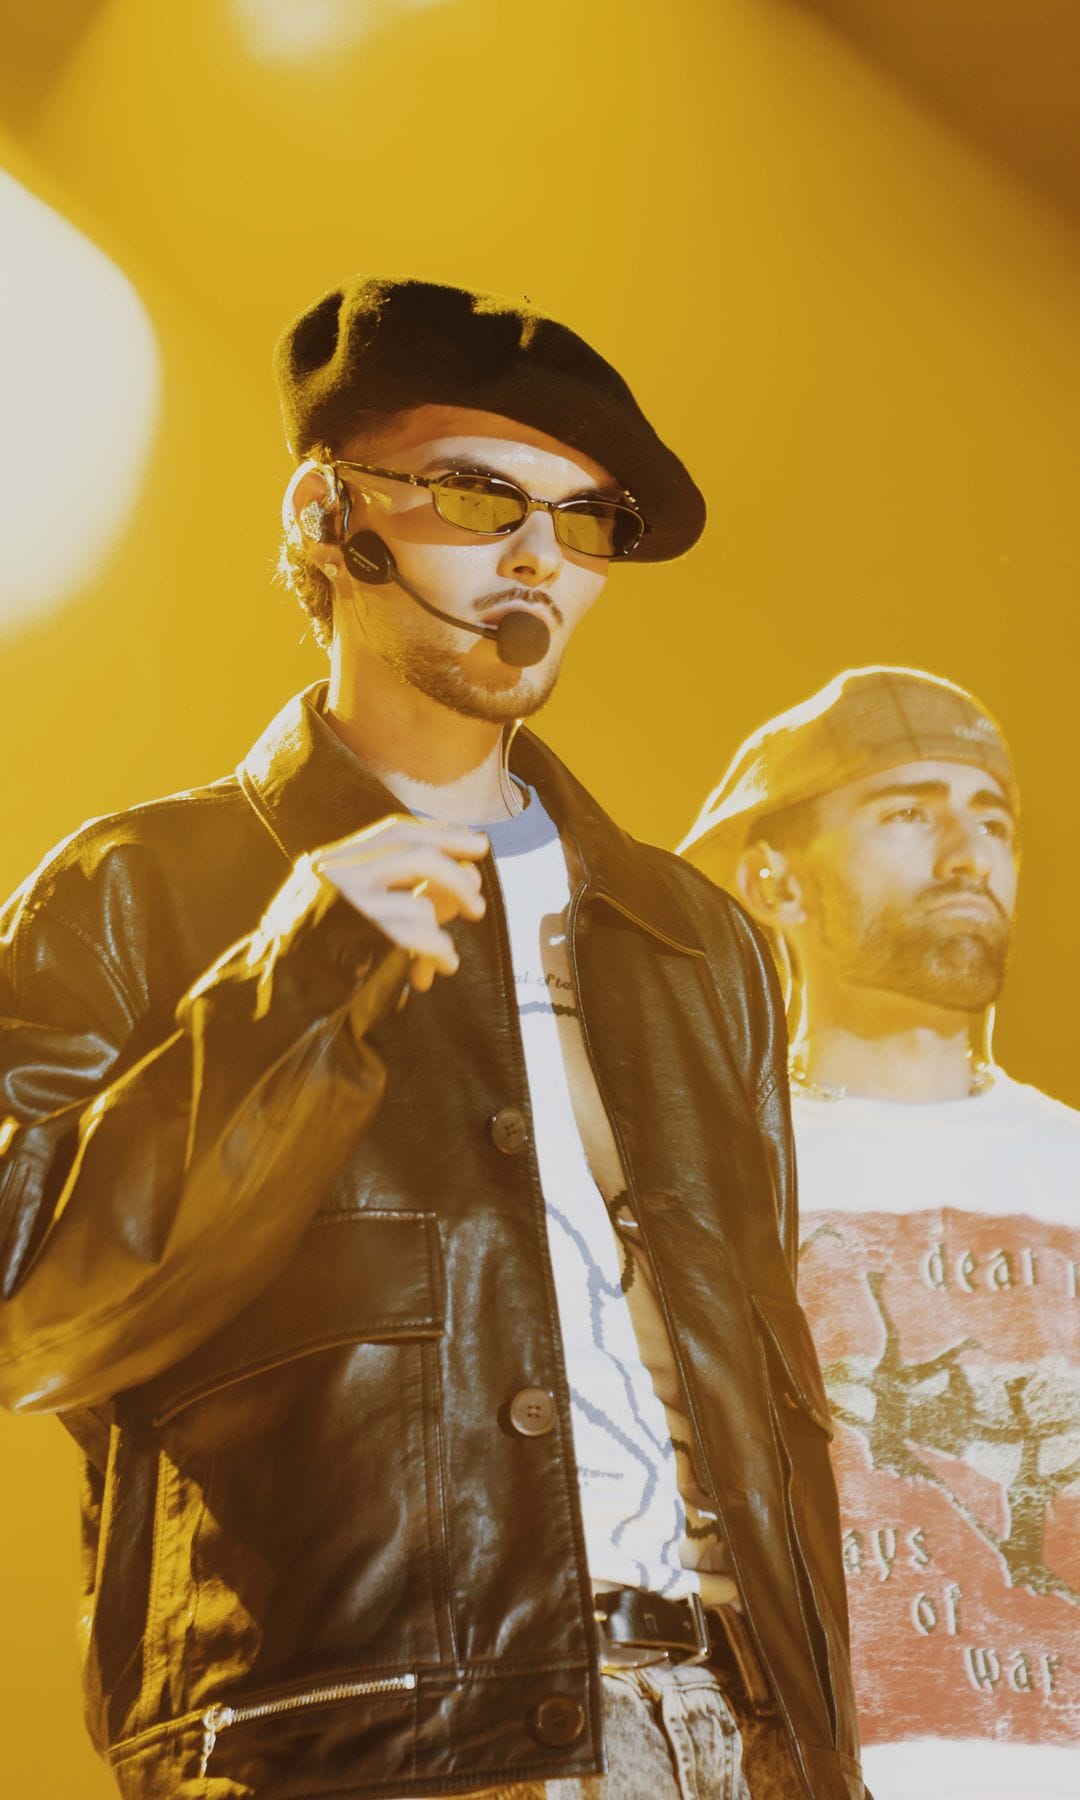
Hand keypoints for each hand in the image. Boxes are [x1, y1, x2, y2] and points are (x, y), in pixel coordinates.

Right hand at [313, 816, 488, 992]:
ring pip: (421, 904)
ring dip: (443, 933)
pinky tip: (443, 965)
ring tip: (448, 955)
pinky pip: (417, 940)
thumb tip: (464, 878)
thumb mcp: (343, 905)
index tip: (476, 844)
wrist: (264, 989)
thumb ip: (392, 887)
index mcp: (334, 860)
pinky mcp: (357, 942)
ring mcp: (346, 907)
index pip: (395, 831)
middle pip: (415, 855)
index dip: (441, 834)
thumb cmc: (311, 950)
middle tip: (478, 907)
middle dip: (457, 877)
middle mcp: (337, 873)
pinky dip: (439, 952)